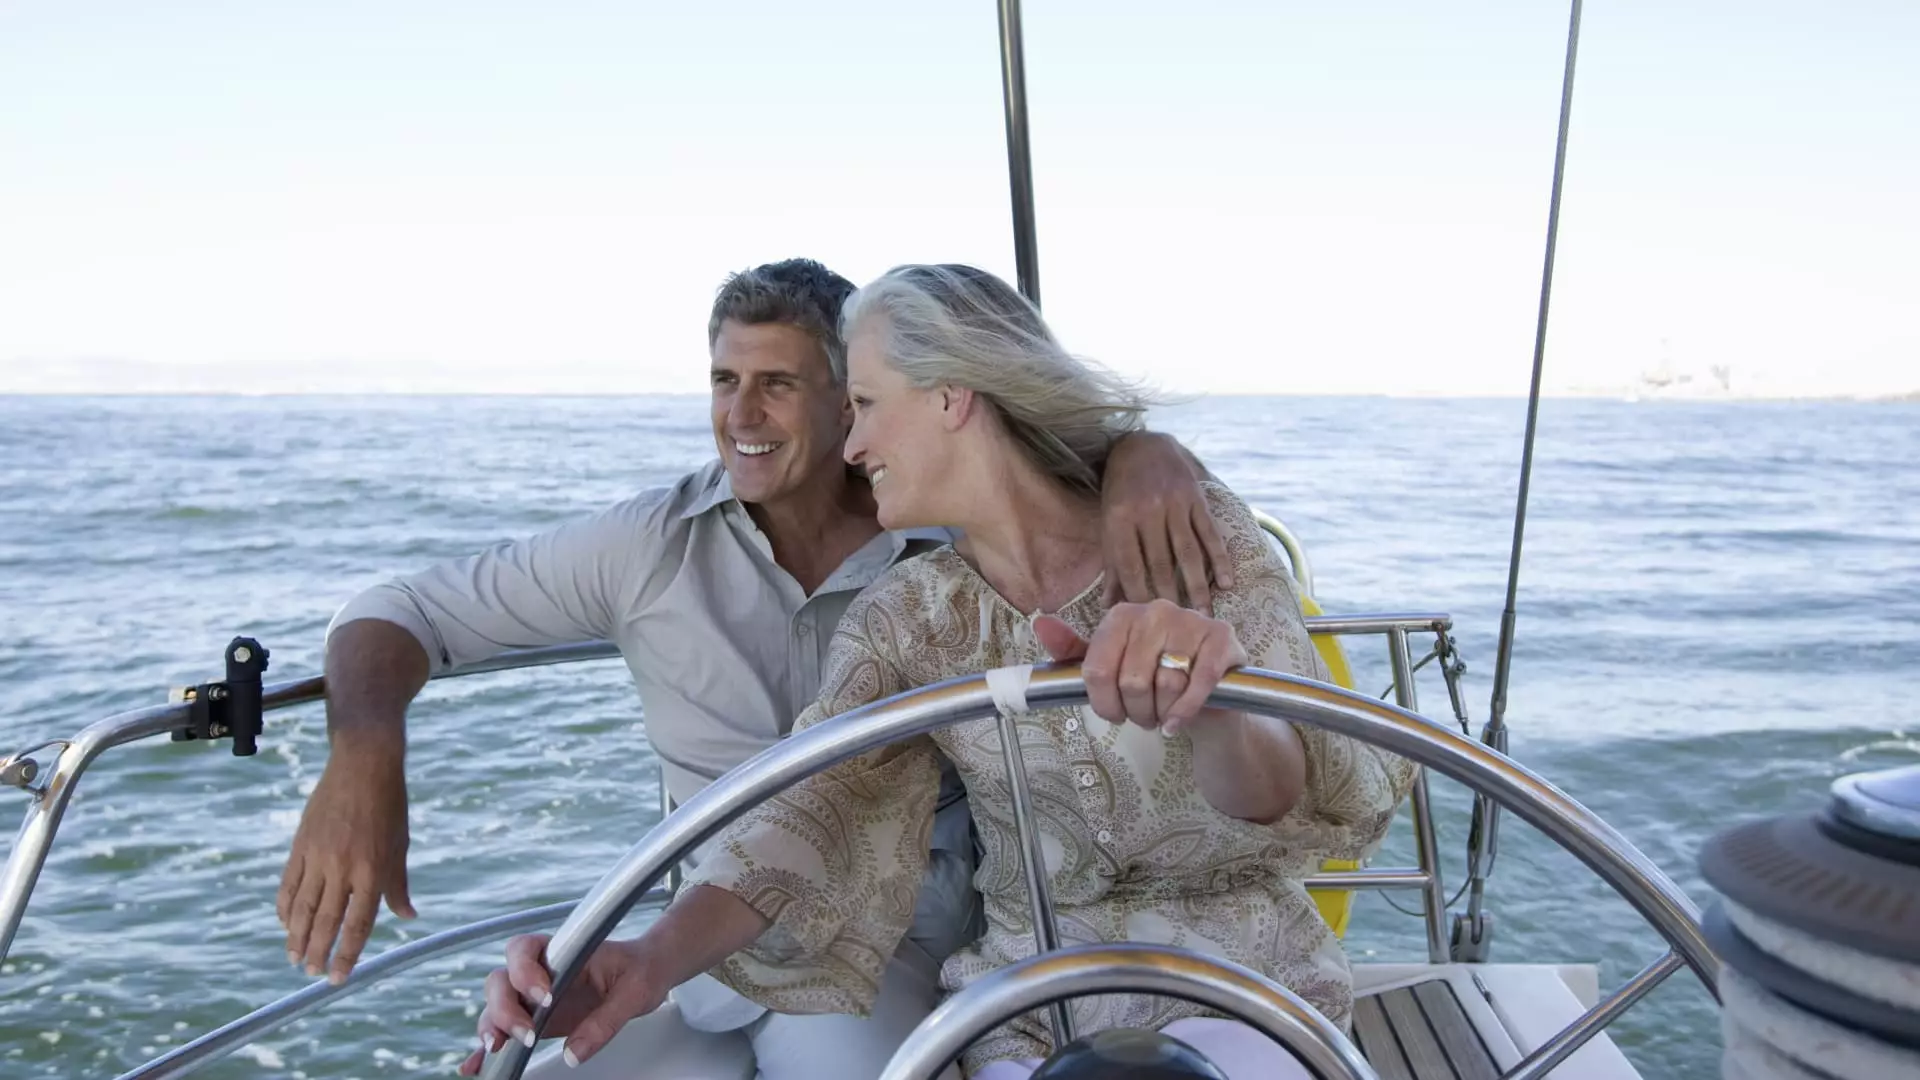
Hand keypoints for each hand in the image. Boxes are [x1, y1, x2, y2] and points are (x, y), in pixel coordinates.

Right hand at [276, 754, 413, 983]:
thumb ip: (398, 885)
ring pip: (301, 907)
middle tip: (310, 973)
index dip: (346, 955)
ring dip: (295, 936)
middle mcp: (344, 868)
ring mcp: (318, 856)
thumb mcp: (400, 845)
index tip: (337, 978)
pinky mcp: (300, 844)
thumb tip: (408, 916)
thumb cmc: (389, 806)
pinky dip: (284, 907)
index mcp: (373, 871)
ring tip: (293, 957)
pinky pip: (289, 884)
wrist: (363, 765)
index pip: (357, 924)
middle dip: (316, 952)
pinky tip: (284, 923)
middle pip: (325, 922)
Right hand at [459, 933, 666, 1074]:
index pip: (525, 949)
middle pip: (501, 980)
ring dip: (493, 1027)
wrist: (647, 971)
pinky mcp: (534, 1016)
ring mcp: (534, 994)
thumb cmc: (640, 969)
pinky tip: (478, 1064)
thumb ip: (605, 1021)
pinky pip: (503, 1029)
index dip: (525, 972)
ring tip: (499, 1050)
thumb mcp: (634, 993)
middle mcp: (541, 968)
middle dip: (506, 1008)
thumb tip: (574, 1053)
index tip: (546, 997)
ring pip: (496, 1005)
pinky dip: (488, 1046)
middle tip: (528, 1034)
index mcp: (563, 948)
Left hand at [1034, 599, 1247, 733]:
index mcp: (1122, 615)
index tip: (1114, 713)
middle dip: (1136, 711)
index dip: (1104, 703)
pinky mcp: (1223, 639)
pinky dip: (1186, 711)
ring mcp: (1192, 621)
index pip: (1097, 670)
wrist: (1209, 698)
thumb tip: (1040, 622)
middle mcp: (1157, 609)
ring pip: (1166, 684)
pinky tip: (1179, 722)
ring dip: (1162, 713)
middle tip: (1145, 714)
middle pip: (1132, 681)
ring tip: (1165, 712)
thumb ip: (1073, 652)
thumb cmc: (1154, 680)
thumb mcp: (1110, 669)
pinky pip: (1198, 683)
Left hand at [1100, 432, 1230, 614]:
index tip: (1148, 624)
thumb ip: (1112, 566)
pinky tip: (1227, 583)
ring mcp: (1174, 503)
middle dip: (1170, 598)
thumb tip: (1107, 608)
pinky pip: (1209, 533)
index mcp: (1119, 519)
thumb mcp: (1109, 525)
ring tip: (1204, 615)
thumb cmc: (1120, 493)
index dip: (1138, 596)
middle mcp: (1147, 511)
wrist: (1141, 445)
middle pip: (1160, 563)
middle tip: (1180, 629)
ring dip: (1197, 586)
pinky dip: (1219, 558)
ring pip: (1187, 552)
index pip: (1130, 565)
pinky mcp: (1196, 498)